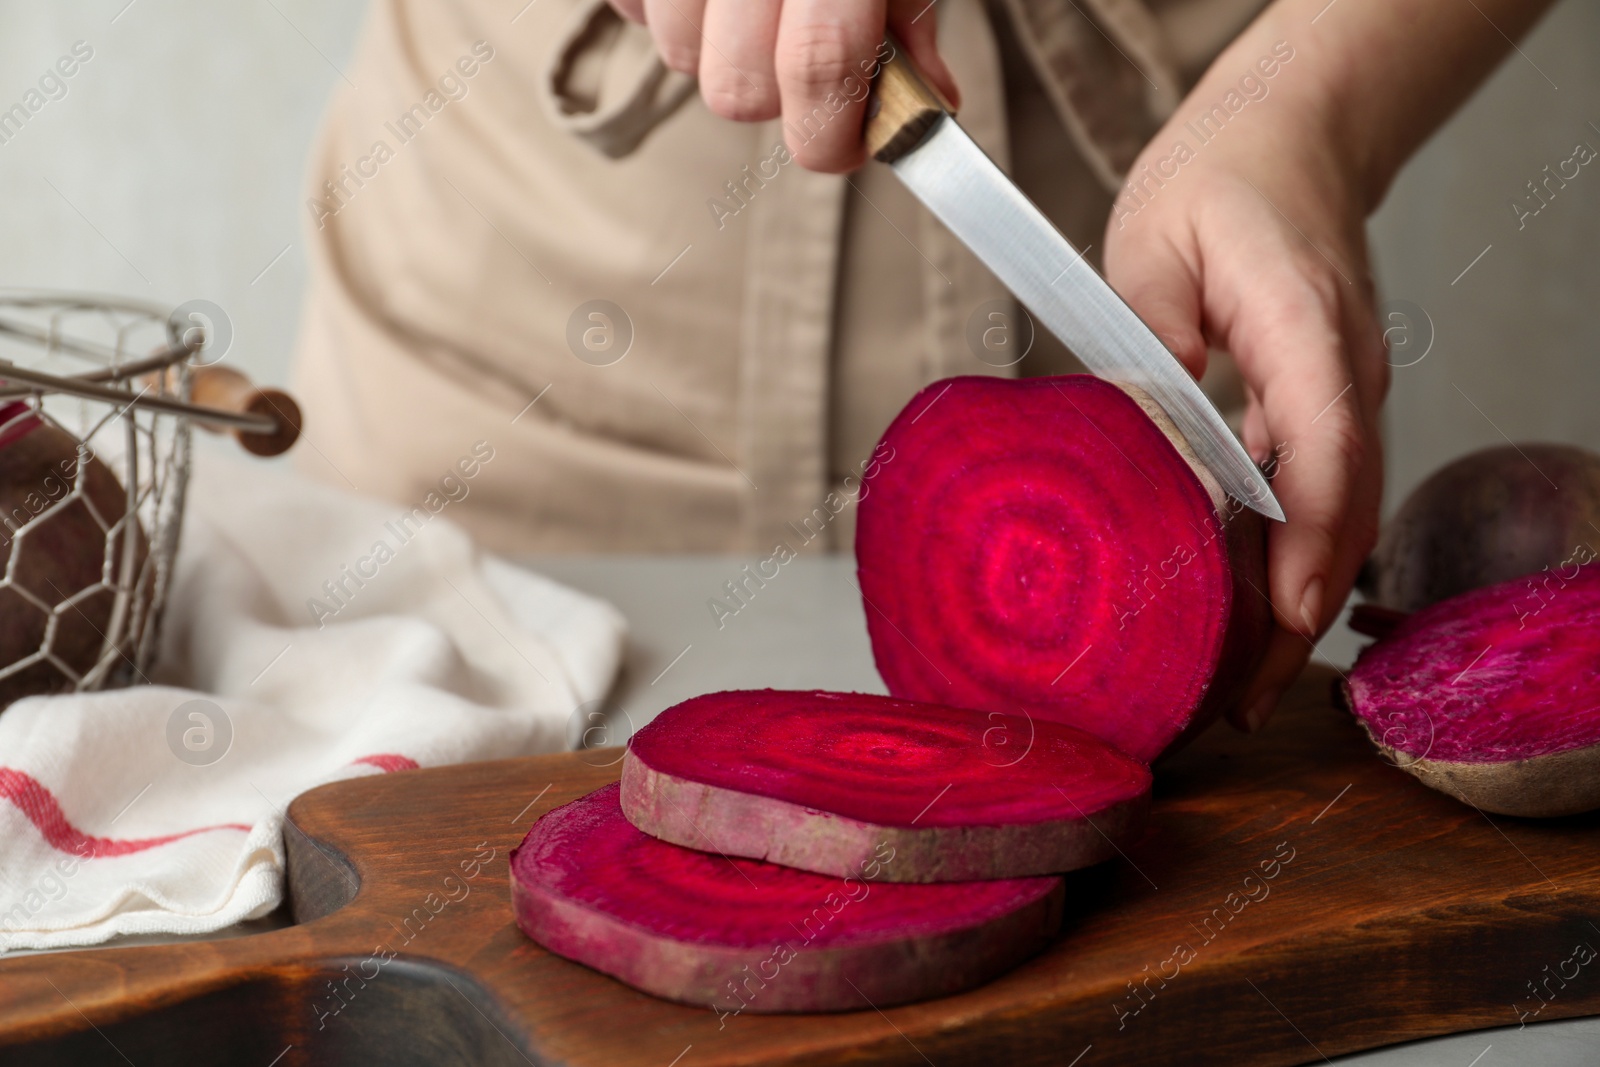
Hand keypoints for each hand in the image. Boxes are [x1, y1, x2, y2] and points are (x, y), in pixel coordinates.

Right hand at [606, 0, 958, 171]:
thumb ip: (910, 21)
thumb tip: (927, 108)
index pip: (821, 69)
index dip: (835, 131)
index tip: (851, 143)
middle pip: (736, 89)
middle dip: (774, 94)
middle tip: (800, 51)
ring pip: (678, 56)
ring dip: (718, 48)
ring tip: (752, 2)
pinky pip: (634, 9)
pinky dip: (668, 6)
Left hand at [1103, 68, 1387, 732]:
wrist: (1287, 136)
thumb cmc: (1219, 178)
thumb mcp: (1153, 241)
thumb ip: (1147, 338)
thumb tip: (1137, 433)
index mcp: (1304, 323)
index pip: (1323, 444)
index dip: (1308, 537)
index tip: (1285, 612)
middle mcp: (1343, 369)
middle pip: (1342, 506)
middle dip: (1299, 609)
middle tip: (1239, 699)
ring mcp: (1343, 390)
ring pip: (1334, 513)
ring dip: (1292, 598)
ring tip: (1235, 686)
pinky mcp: (1322, 403)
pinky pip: (1313, 493)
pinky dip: (1284, 555)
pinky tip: (1236, 608)